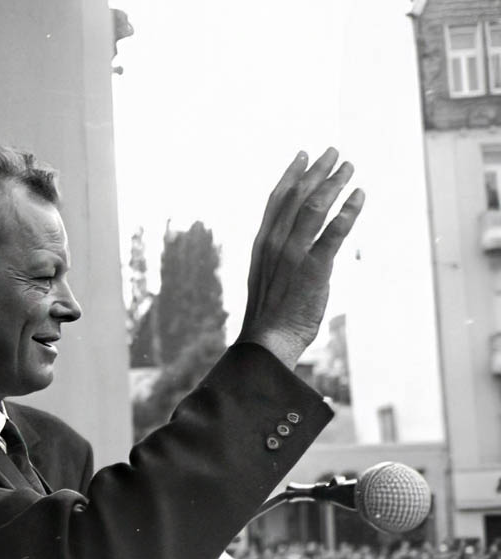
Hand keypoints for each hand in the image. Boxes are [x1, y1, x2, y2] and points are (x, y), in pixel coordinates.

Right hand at [237, 148, 364, 368]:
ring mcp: (292, 256)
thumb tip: (290, 248)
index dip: (291, 174)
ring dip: (334, 184)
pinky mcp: (312, 270)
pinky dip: (348, 213)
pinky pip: (333, 234)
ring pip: (314, 208)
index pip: (276, 199)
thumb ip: (277, 258)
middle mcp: (274, 243)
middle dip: (317, 171)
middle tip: (335, 152)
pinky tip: (360, 197)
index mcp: (261, 243)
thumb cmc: (268, 315)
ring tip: (351, 169)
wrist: (266, 342)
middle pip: (297, 196)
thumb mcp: (265, 278)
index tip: (304, 155)